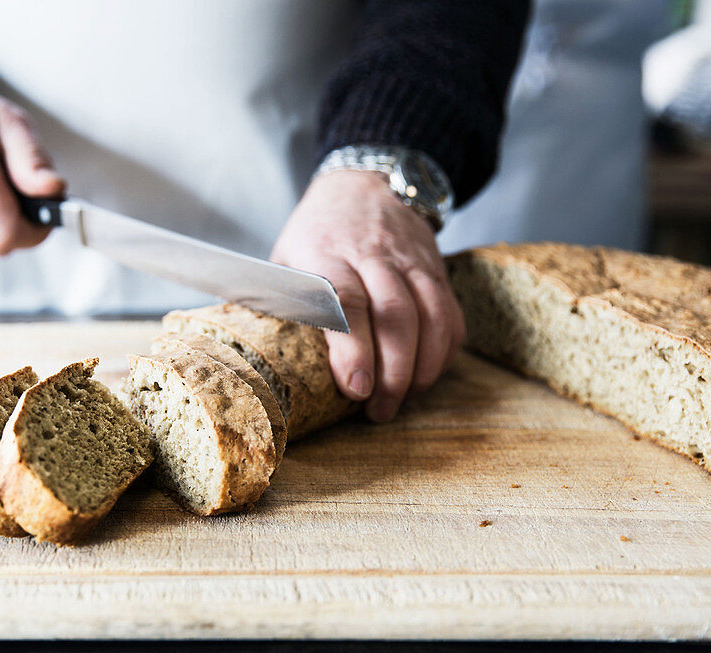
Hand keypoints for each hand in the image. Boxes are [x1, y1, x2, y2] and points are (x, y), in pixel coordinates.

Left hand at [271, 170, 464, 421]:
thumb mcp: (286, 255)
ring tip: (403, 399)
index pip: (346, 300)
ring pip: (431, 317)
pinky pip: (451, 315)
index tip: (355, 388)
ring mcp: (409, 261)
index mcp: (326, 251)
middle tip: (378, 409)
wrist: (364, 184)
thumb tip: (260, 360)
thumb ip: (284, 300)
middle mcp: (373, 254)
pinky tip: (426, 376)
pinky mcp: (435, 269)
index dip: (353, 348)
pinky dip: (444, 352)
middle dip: (393, 371)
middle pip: (395, 315)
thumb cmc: (317, 233)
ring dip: (422, 368)